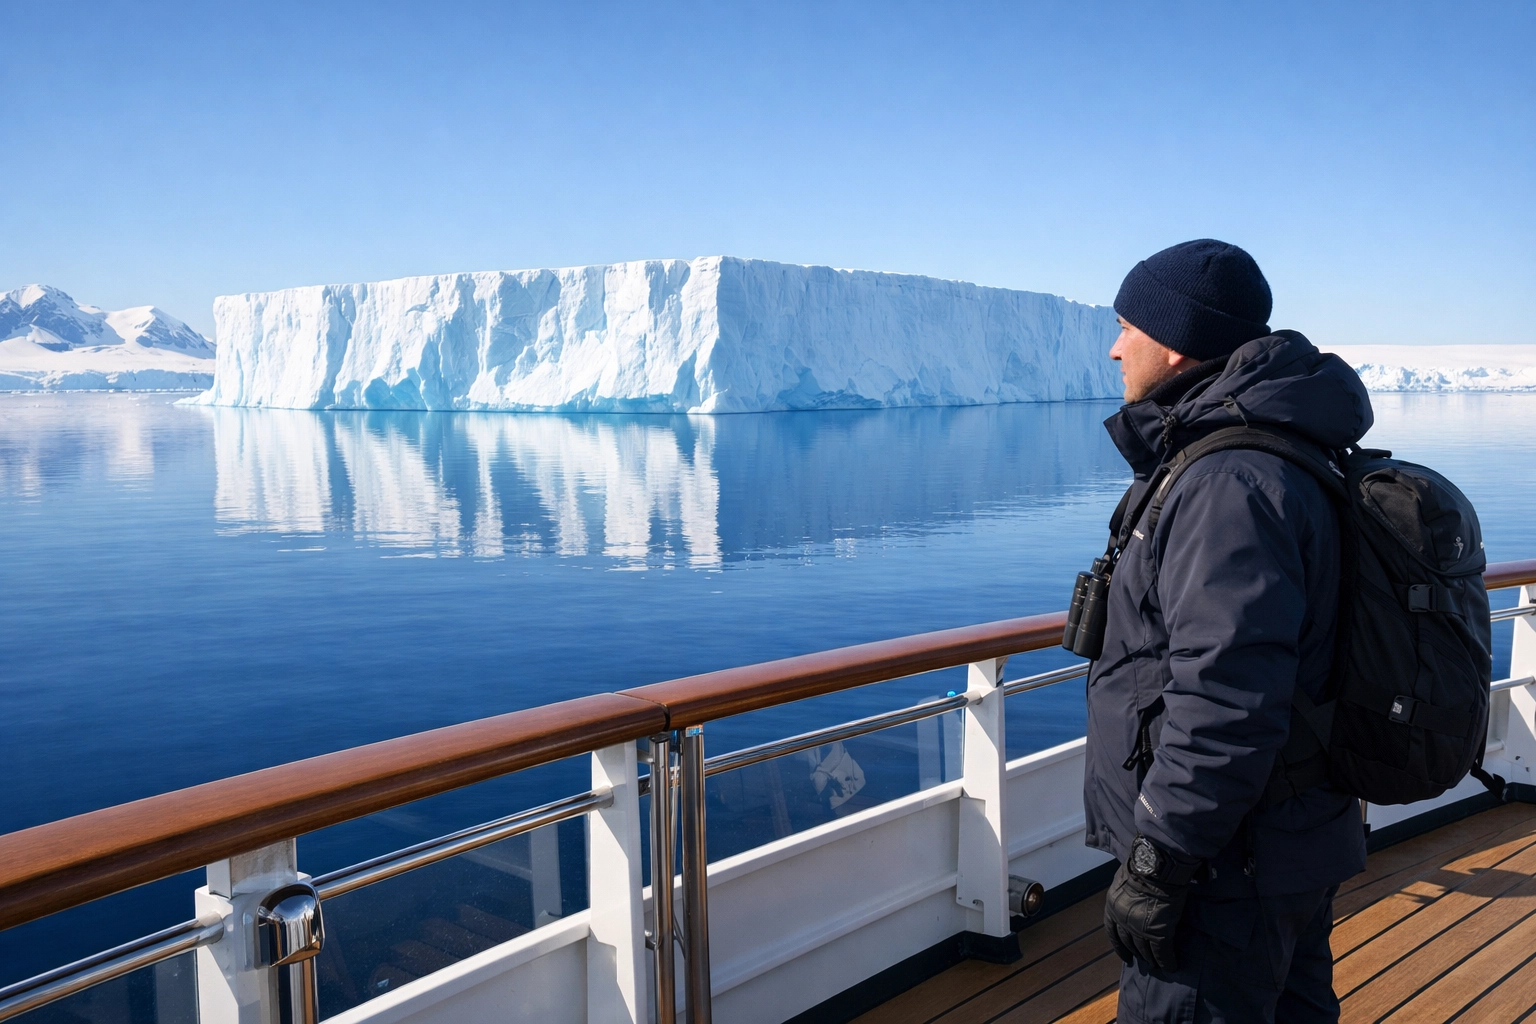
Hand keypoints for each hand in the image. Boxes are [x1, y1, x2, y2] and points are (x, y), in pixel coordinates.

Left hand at [1103, 835, 1194, 971]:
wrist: (1155, 868)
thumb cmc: (1141, 867)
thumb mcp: (1123, 880)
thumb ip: (1125, 894)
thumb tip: (1132, 897)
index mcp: (1112, 907)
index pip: (1112, 932)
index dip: (1119, 946)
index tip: (1124, 956)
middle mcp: (1123, 921)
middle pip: (1129, 943)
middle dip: (1136, 953)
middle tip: (1144, 961)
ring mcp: (1140, 929)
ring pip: (1145, 950)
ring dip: (1151, 959)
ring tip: (1156, 965)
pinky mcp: (1159, 933)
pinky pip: (1163, 953)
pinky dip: (1167, 961)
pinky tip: (1171, 966)